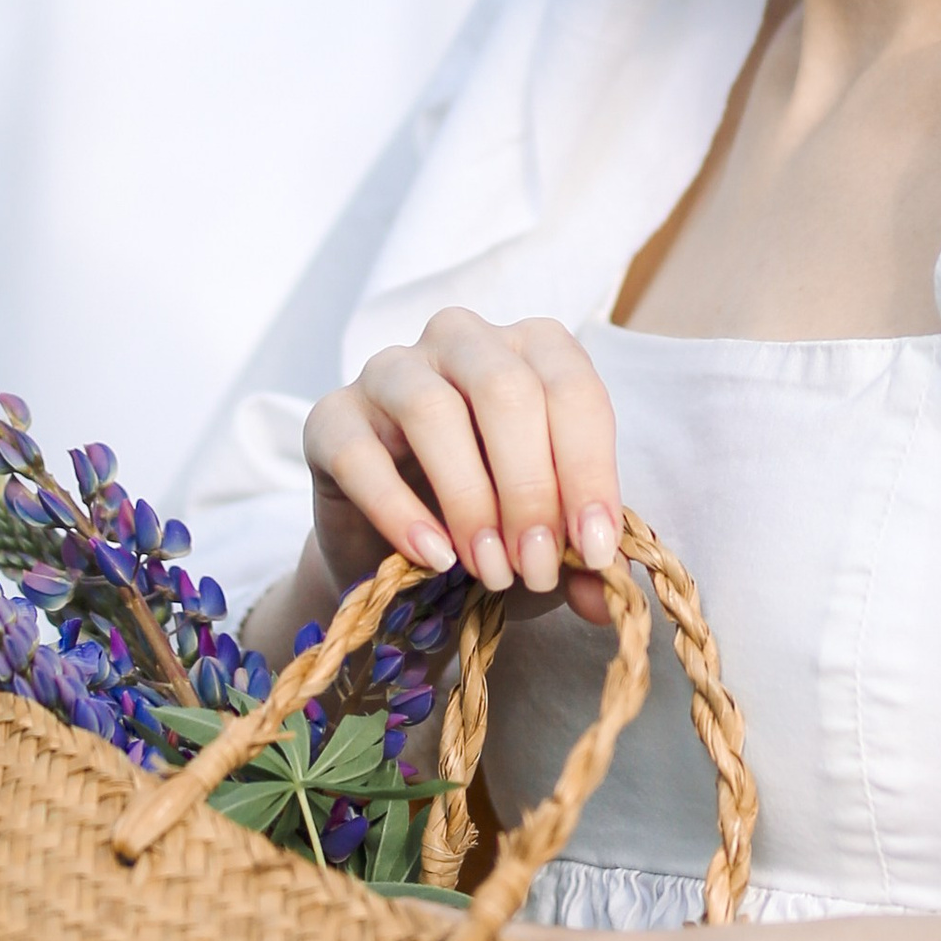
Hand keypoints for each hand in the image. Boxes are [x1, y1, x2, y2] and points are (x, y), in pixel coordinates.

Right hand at [300, 310, 624, 624]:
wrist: (396, 555)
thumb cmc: (490, 525)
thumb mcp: (548, 539)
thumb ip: (583, 559)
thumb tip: (610, 598)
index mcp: (531, 349)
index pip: (572, 390)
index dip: (589, 471)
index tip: (593, 550)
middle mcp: (462, 341)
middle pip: (504, 389)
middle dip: (530, 487)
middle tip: (534, 565)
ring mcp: (390, 372)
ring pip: (431, 409)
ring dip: (469, 499)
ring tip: (489, 568)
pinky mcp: (330, 417)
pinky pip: (360, 453)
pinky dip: (399, 511)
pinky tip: (432, 558)